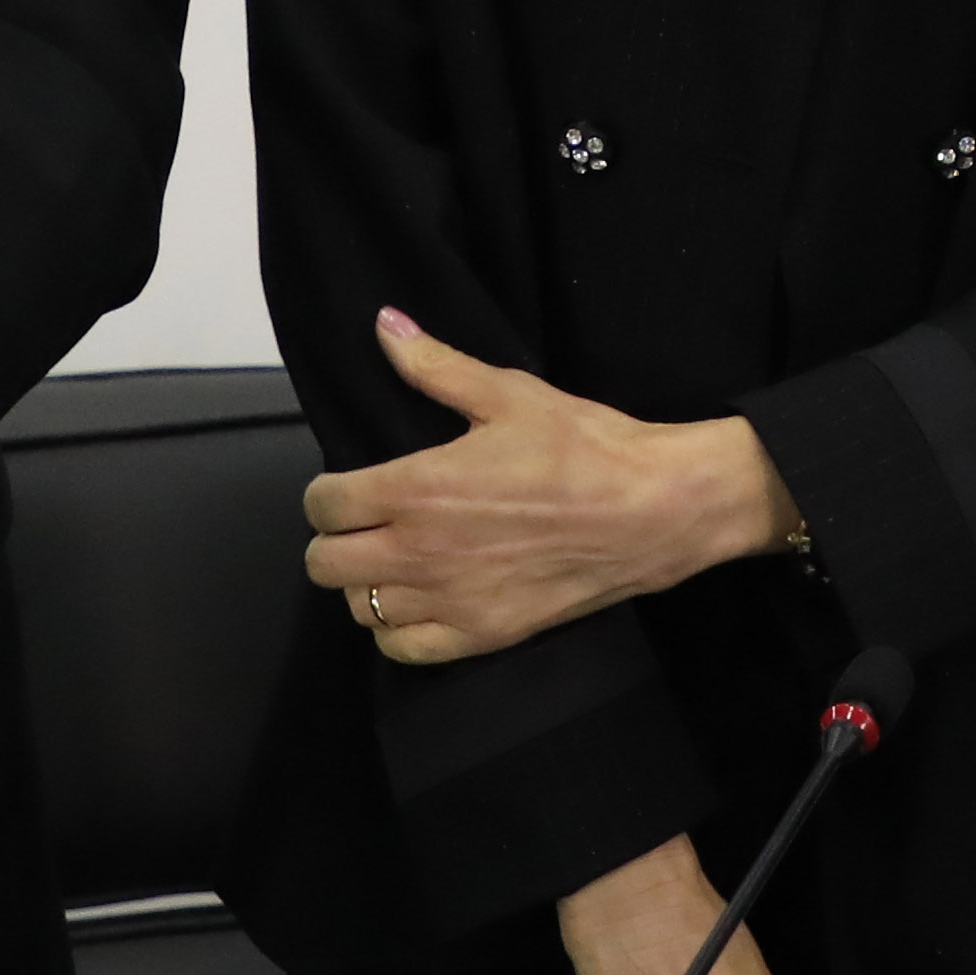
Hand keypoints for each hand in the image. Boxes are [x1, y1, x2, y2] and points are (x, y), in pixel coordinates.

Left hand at [304, 310, 799, 664]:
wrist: (650, 510)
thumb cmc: (584, 448)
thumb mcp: (508, 394)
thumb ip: (435, 365)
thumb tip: (385, 326)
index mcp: (416, 488)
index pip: (324, 504)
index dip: (327, 492)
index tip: (347, 486)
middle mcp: (419, 551)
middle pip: (325, 564)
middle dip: (336, 538)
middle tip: (366, 522)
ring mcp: (448, 600)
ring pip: (359, 607)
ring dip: (367, 582)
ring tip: (395, 558)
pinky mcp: (481, 634)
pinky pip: (401, 648)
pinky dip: (397, 629)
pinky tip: (419, 601)